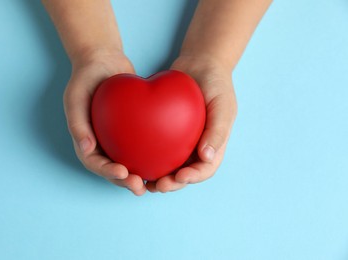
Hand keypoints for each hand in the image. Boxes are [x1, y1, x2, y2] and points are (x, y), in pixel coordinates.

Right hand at [63, 50, 146, 195]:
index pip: (94, 163)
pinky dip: (150, 155)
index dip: (107, 172)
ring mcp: (117, 137)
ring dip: (139, 175)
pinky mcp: (132, 130)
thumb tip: (86, 149)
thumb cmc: (85, 78)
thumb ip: (77, 124)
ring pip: (129, 162)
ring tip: (153, 182)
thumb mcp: (75, 98)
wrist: (104, 60)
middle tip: (141, 186)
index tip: (123, 173)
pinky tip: (165, 159)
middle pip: (112, 169)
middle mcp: (101, 142)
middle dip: (126, 181)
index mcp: (86, 139)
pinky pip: (141, 145)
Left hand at [146, 56, 237, 192]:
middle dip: (171, 183)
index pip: (205, 168)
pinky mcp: (165, 130)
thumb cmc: (217, 84)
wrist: (200, 64)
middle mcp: (197, 146)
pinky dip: (147, 155)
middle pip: (184, 172)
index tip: (178, 178)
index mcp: (213, 144)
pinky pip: (156, 146)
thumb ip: (217, 131)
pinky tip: (133, 159)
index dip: (192, 178)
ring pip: (168, 164)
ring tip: (142, 181)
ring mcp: (181, 139)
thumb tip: (207, 157)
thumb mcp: (223, 105)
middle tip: (156, 185)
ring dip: (157, 176)